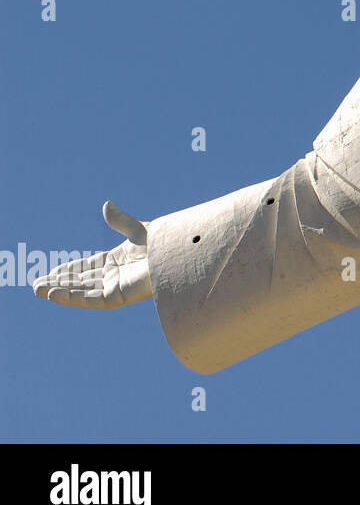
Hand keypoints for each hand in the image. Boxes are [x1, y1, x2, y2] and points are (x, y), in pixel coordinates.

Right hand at [32, 201, 152, 307]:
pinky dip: (72, 298)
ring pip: (81, 292)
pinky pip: (90, 300)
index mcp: (117, 261)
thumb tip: (106, 204)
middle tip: (37, 285)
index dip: (68, 270)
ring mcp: (115, 287)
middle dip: (58, 283)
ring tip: (39, 290)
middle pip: (80, 281)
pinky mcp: (118, 297)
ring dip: (60, 291)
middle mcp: (114, 276)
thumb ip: (120, 221)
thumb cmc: (164, 244)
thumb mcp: (137, 231)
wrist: (177, 257)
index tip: (50, 271)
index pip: (86, 267)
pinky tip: (55, 294)